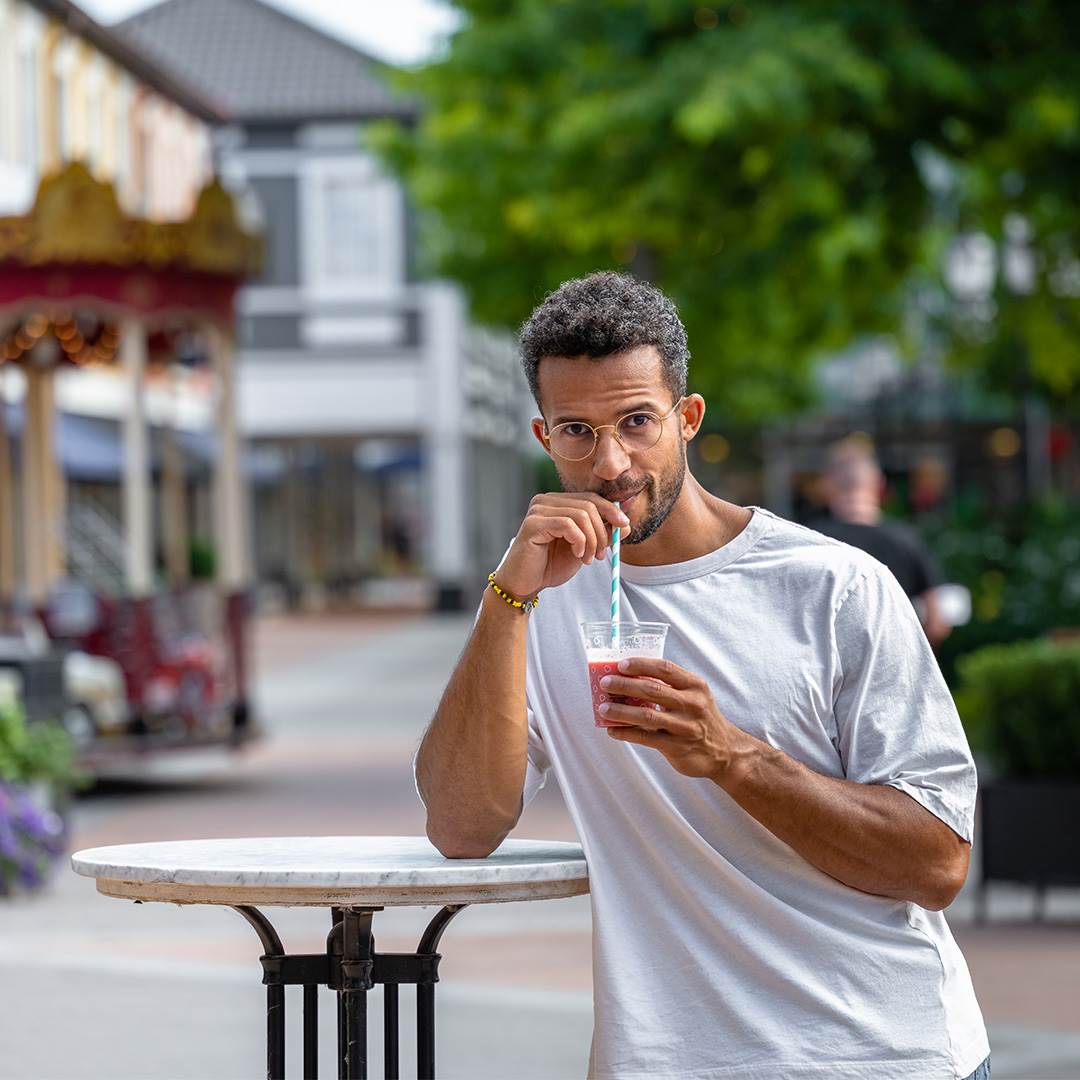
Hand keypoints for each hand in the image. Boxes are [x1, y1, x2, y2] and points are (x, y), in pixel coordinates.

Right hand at [496, 493, 629, 598]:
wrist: (526, 584)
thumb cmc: (550, 565)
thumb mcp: (584, 548)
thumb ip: (602, 534)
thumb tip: (626, 523)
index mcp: (558, 502)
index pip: (591, 498)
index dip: (611, 510)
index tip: (624, 526)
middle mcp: (546, 501)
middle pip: (589, 505)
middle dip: (602, 531)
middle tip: (602, 554)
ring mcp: (538, 510)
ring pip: (581, 515)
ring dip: (592, 540)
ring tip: (588, 559)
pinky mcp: (533, 523)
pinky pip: (567, 525)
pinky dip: (579, 541)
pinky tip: (577, 555)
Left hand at [597, 657, 749, 782]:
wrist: (726, 752)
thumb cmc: (702, 718)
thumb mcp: (696, 696)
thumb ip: (671, 687)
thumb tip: (630, 679)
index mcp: (695, 686)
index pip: (665, 669)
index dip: (641, 665)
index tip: (620, 664)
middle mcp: (692, 704)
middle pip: (652, 689)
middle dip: (624, 685)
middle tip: (604, 683)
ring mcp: (685, 726)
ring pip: (646, 715)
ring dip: (621, 711)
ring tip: (603, 708)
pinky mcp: (677, 747)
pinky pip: (646, 738)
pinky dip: (626, 732)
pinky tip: (612, 730)